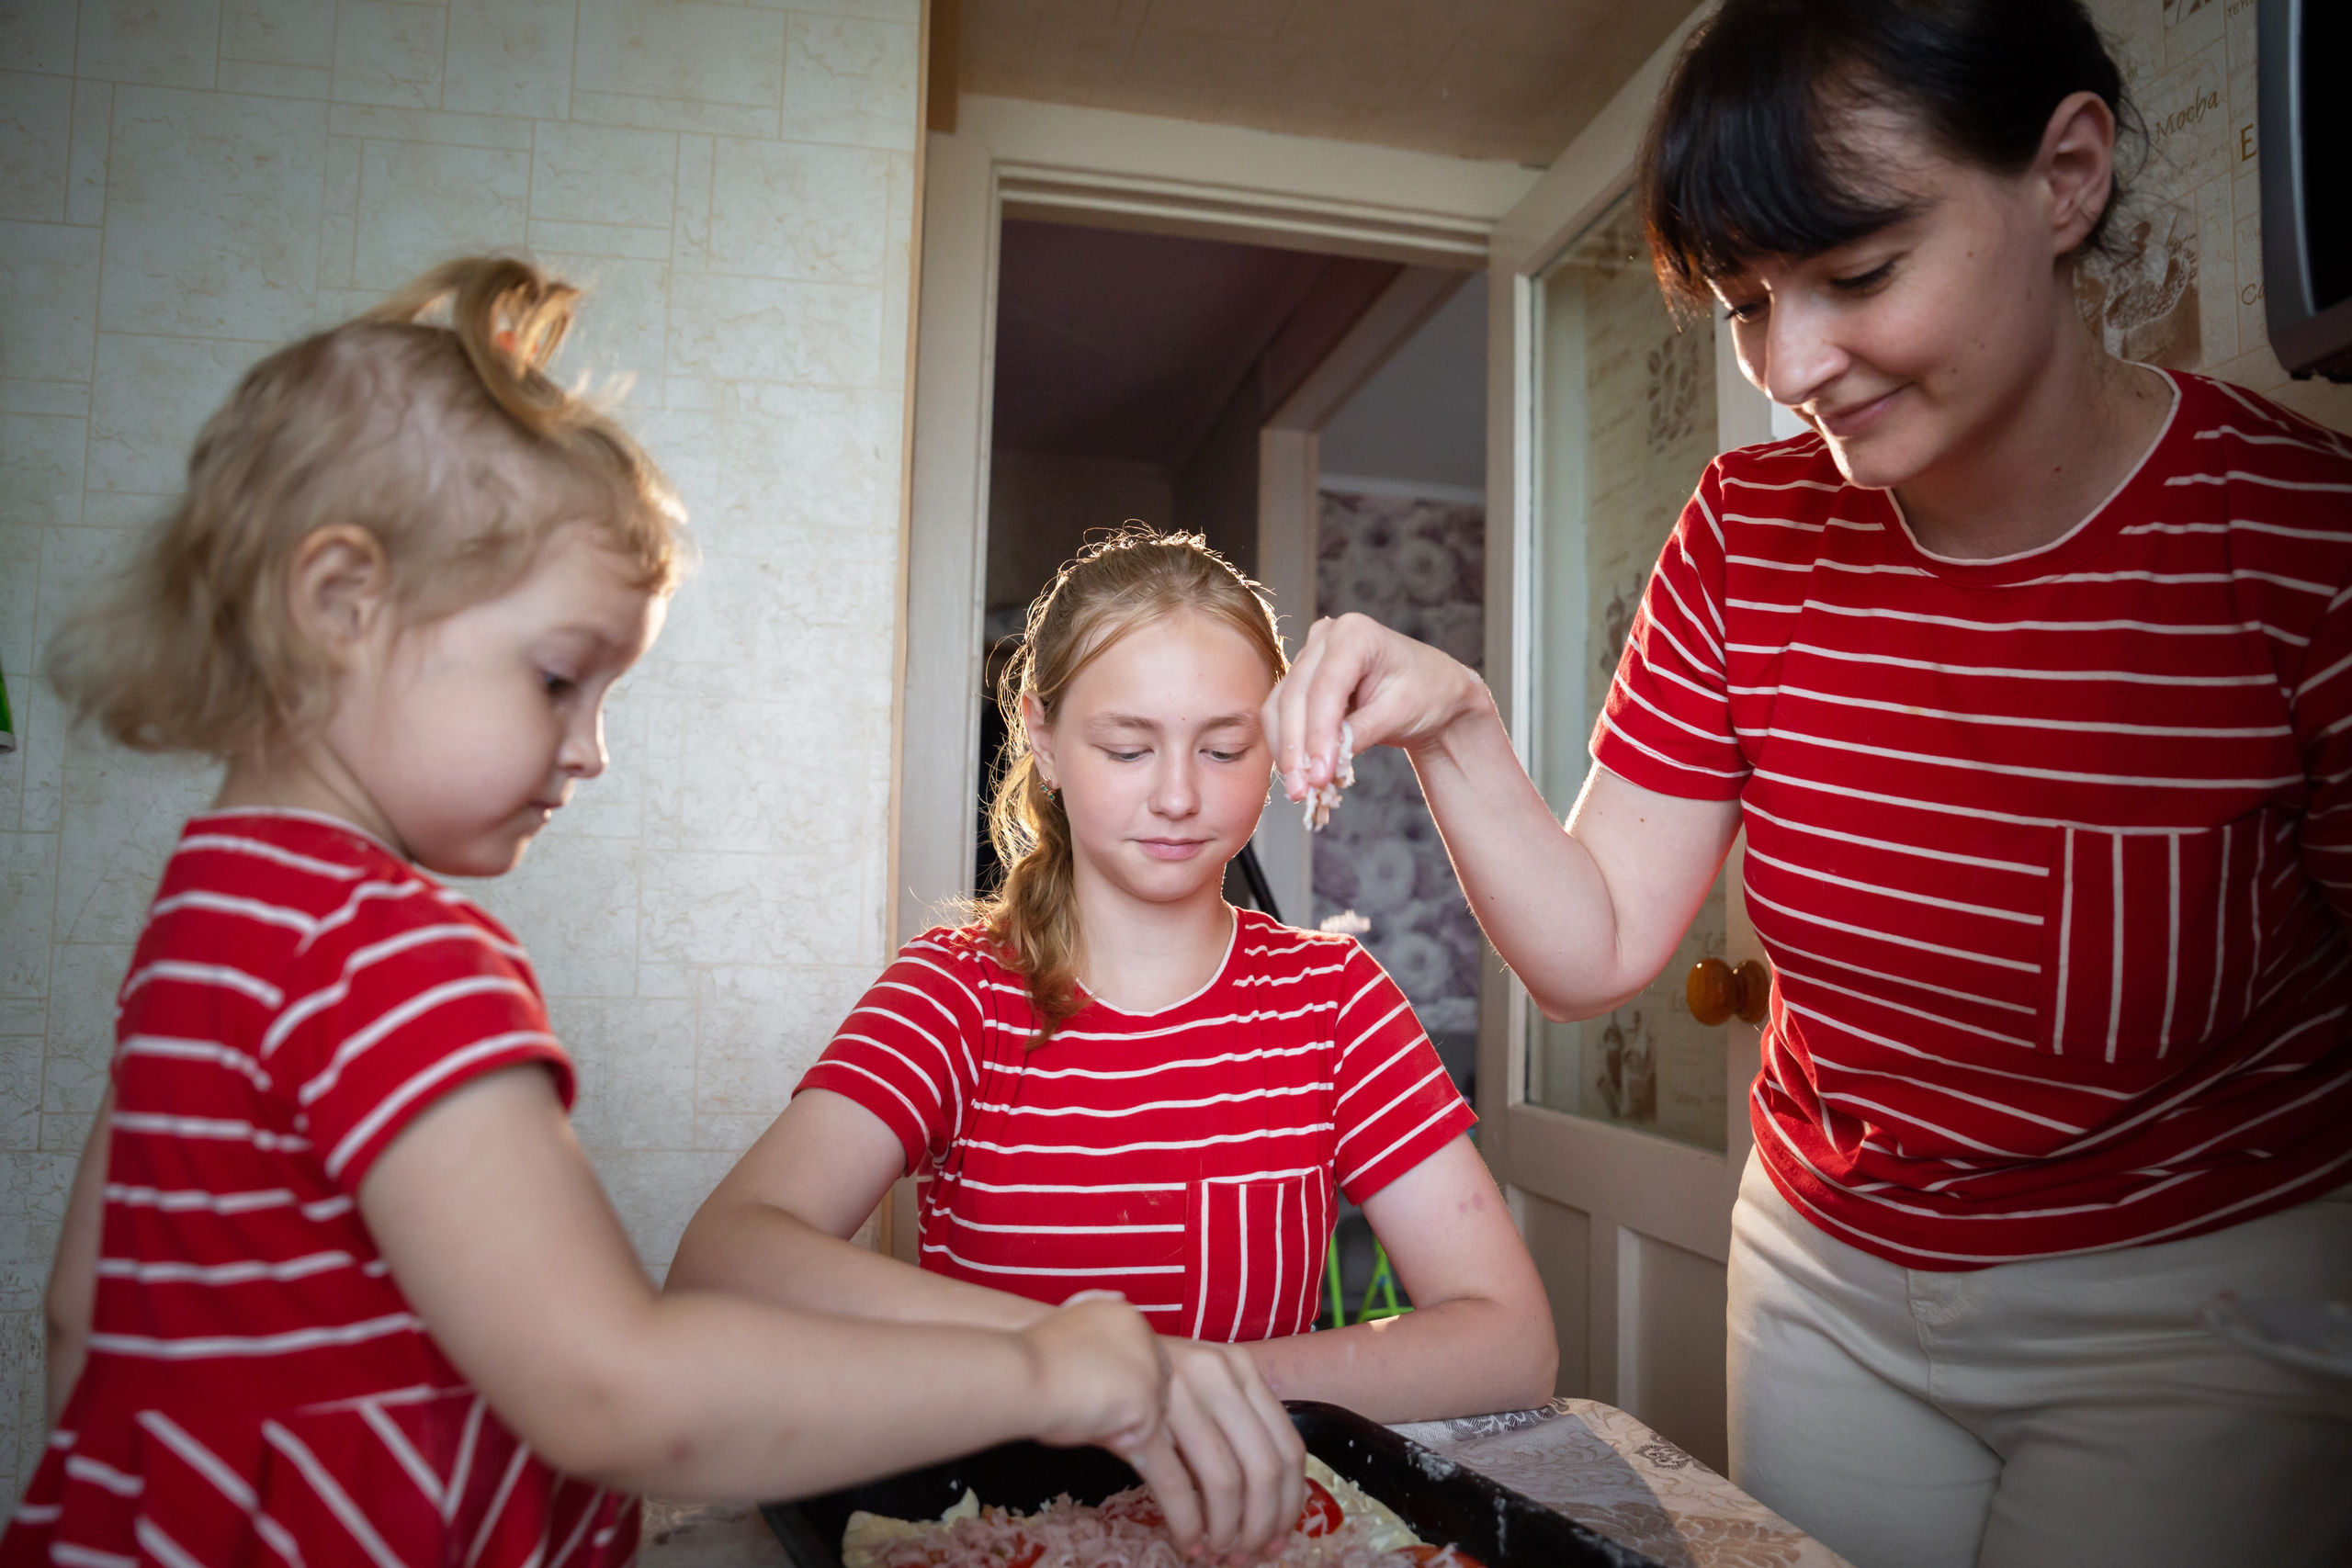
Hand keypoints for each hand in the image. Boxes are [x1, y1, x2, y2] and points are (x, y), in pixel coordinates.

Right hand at [1020, 1296, 1171, 1455]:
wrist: (1020, 1373)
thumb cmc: (1034, 1354)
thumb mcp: (1070, 1318)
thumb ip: (1099, 1316)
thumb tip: (1120, 1296)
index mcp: (1123, 1314)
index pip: (1144, 1356)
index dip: (1121, 1381)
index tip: (1092, 1389)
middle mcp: (1144, 1334)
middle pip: (1156, 1384)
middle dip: (1130, 1403)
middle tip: (1089, 1407)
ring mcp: (1148, 1368)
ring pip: (1151, 1412)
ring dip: (1121, 1421)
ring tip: (1083, 1412)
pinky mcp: (1145, 1400)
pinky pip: (1142, 1437)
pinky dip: (1120, 1442)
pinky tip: (1090, 1425)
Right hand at [1157, 1338, 1306, 1562]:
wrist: (1074, 1353)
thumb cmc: (1141, 1374)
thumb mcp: (1200, 1382)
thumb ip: (1234, 1421)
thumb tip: (1266, 1496)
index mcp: (1239, 1368)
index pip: (1289, 1447)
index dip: (1291, 1503)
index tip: (1280, 1536)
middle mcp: (1217, 1375)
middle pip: (1264, 1470)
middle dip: (1261, 1525)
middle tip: (1249, 1556)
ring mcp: (1178, 1395)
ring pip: (1225, 1481)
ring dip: (1225, 1530)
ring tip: (1215, 1554)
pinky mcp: (1140, 1421)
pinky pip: (1177, 1486)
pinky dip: (1188, 1524)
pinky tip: (1188, 1542)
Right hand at [1263, 614, 1485, 805]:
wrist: (1432, 690)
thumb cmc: (1426, 692)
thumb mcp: (1401, 713)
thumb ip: (1361, 732)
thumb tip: (1324, 761)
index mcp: (1355, 633)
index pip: (1325, 687)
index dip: (1318, 733)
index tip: (1318, 774)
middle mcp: (1324, 638)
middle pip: (1295, 696)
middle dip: (1296, 748)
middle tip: (1301, 790)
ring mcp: (1309, 657)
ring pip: (1279, 706)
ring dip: (1286, 751)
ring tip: (1299, 789)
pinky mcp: (1301, 680)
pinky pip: (1282, 714)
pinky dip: (1288, 745)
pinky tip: (1298, 774)